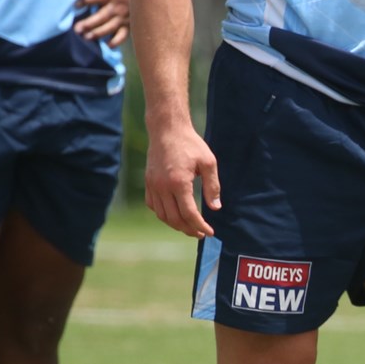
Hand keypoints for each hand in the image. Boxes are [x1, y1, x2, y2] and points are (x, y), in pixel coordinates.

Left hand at [75, 0, 132, 46]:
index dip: (84, 1)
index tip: (74, 5)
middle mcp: (118, 6)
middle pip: (101, 16)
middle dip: (89, 23)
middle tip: (76, 29)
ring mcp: (124, 17)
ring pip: (109, 27)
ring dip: (97, 33)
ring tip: (86, 37)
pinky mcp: (129, 25)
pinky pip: (122, 36)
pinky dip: (115, 41)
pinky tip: (107, 44)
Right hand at [144, 121, 219, 238]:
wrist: (167, 130)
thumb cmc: (190, 144)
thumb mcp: (208, 162)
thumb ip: (212, 186)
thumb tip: (215, 208)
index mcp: (179, 183)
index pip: (189, 214)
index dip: (200, 226)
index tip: (210, 232)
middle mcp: (162, 187)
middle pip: (175, 219)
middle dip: (189, 230)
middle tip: (200, 233)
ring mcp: (153, 186)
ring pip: (162, 215)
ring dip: (176, 225)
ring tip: (189, 227)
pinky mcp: (148, 183)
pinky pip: (153, 206)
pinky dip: (163, 214)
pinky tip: (174, 215)